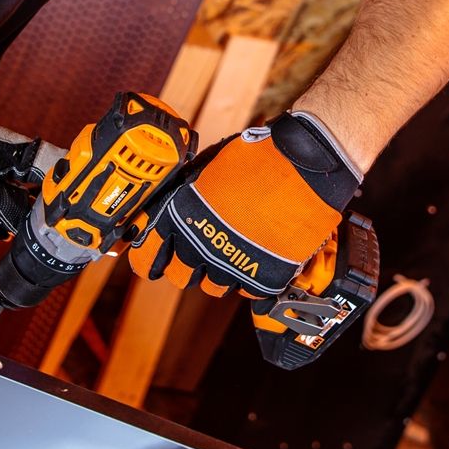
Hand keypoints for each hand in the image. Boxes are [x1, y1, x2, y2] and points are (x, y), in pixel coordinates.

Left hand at [128, 111, 360, 296]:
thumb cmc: (255, 159)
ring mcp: (231, 268)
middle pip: (180, 277)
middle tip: (204, 246)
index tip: (155, 258)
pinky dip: (252, 275)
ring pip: (214, 286)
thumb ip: (183, 195)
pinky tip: (260, 253)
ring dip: (221, 270)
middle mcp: (199, 248)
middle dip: (188, 264)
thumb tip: (163, 209)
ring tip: (237, 247)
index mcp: (180, 219)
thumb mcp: (207, 169)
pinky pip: (247, 289)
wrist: (303, 164)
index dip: (150, 258)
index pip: (146, 259)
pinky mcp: (262, 279)